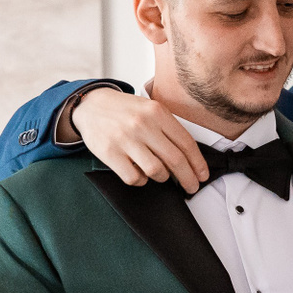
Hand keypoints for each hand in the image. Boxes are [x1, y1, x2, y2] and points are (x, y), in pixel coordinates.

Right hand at [66, 87, 207, 191]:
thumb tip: (189, 158)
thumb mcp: (149, 109)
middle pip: (175, 160)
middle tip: (192, 187)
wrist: (90, 105)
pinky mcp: (110, 153)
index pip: (186, 142)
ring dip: (163, 177)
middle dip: (188, 178)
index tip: (202, 175)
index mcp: (157, 112)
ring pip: (156, 171)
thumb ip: (168, 128)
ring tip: (161, 174)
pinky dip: (141, 180)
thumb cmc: (125, 110)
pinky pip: (134, 178)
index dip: (198, 163)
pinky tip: (140, 174)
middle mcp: (143, 124)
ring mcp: (126, 139)